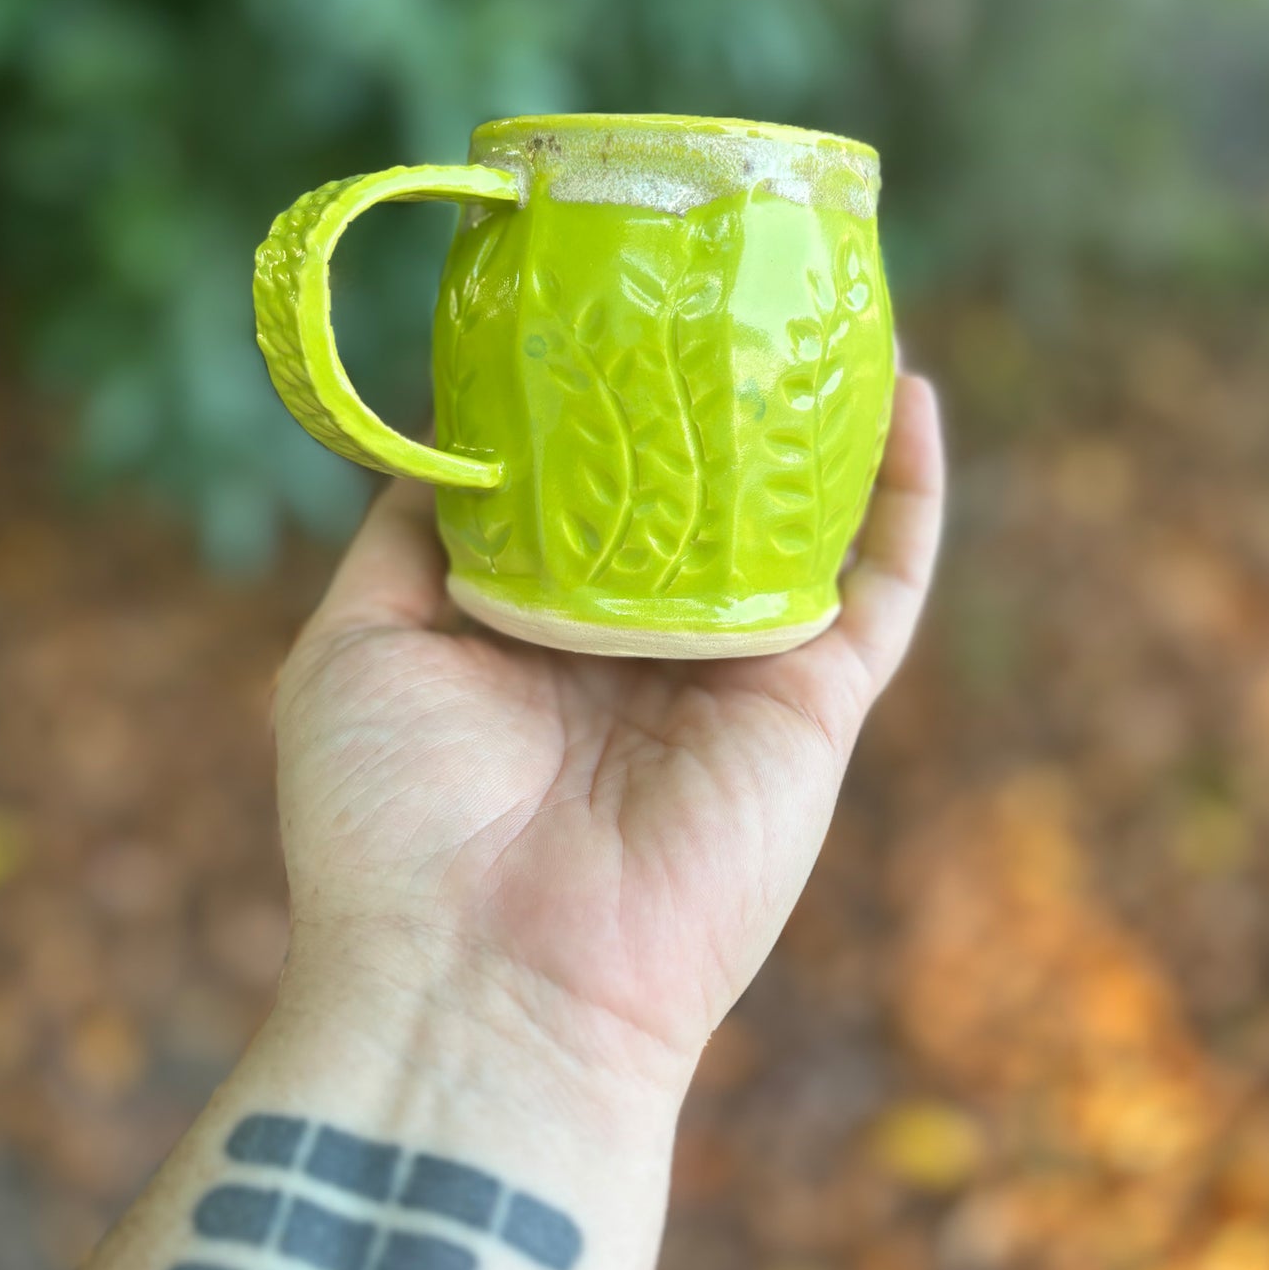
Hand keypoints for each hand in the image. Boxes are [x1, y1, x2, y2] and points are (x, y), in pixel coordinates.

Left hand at [274, 373, 944, 1098]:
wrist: (477, 986)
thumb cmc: (390, 825)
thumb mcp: (359, 647)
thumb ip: (409, 540)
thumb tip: (451, 441)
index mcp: (537, 630)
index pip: (591, 491)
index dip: (606, 402)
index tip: (609, 301)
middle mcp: (642, 646)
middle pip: (703, 498)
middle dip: (722, 399)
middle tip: (734, 284)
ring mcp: (733, 676)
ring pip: (800, 525)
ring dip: (823, 425)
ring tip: (833, 313)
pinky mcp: (812, 710)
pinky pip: (881, 587)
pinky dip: (907, 496)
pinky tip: (909, 395)